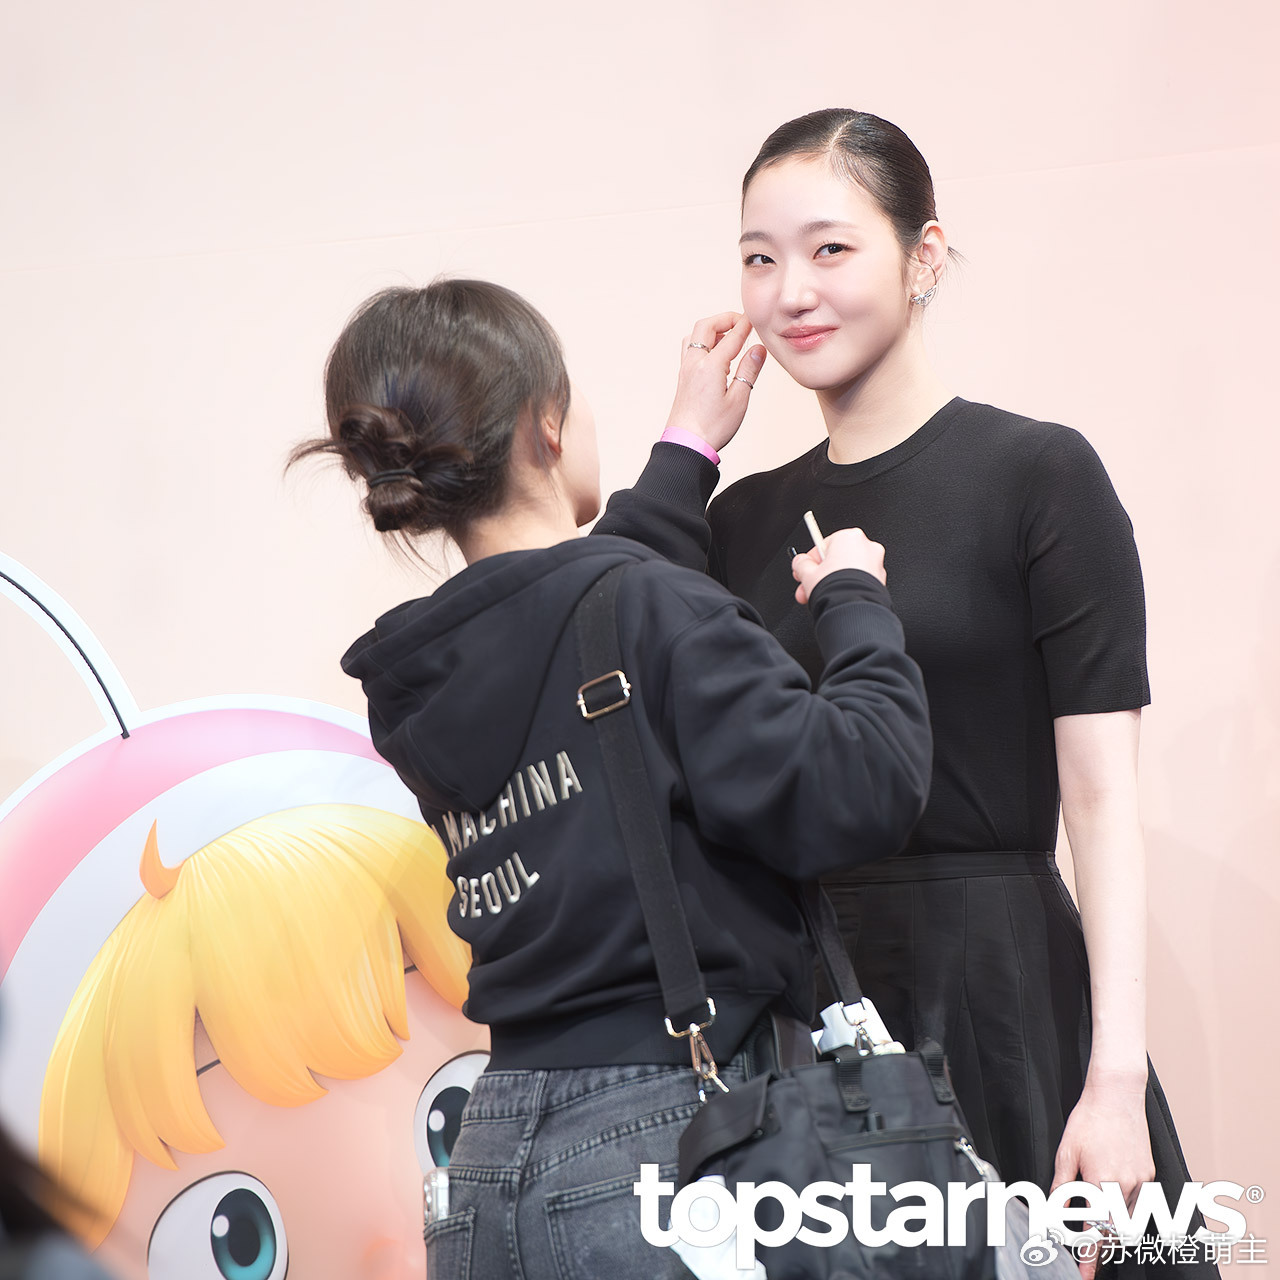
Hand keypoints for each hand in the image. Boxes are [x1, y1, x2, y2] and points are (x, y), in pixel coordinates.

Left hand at [665, 311, 766, 451]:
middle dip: (725, 319)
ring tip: (729, 336)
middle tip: (741, 322)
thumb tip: (758, 349)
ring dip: (712, 329)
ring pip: (694, 336)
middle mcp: (694, 363)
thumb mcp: (739, 400)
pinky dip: (704, 342)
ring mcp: (686, 370)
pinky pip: (691, 349)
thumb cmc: (712, 428)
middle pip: (706, 326)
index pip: (732, 337)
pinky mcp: (683, 378)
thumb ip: (749, 370)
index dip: (745, 325)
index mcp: (710, 366)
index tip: (755, 319)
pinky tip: (716, 354)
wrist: (686, 445)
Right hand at [791, 528, 886, 603]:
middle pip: (836, 559)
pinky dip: (848, 588)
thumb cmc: (836, 587)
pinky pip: (859, 581)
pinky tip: (836, 599)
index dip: (810, 561)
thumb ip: (801, 564)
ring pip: (848, 571)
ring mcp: (876, 564)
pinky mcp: (880, 580)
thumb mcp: (807, 573)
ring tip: (820, 596)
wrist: (854, 608)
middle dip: (820, 575)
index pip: (823, 545)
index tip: (804, 570)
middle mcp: (866, 546)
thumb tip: (800, 562)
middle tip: (809, 585)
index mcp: (849, 537)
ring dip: (832, 583)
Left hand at [1050, 1073, 1153, 1278]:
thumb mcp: (1066, 1152)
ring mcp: (1142, 1182)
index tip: (1084, 1275)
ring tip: (1096, 1224)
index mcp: (1102, 1183)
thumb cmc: (1088, 1120)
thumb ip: (1062, 1185)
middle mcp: (1127, 1187)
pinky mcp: (1149, 1174)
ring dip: (1114, 1226)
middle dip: (1102, 1245)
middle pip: (1116, 1232)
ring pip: (1130, 1219)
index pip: (1096, 1231)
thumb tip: (1054, 1210)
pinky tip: (1111, 1199)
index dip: (1090, 1257)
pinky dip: (1125, 1208)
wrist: (1117, 1095)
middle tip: (1085, 1252)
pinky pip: (1139, 1202)